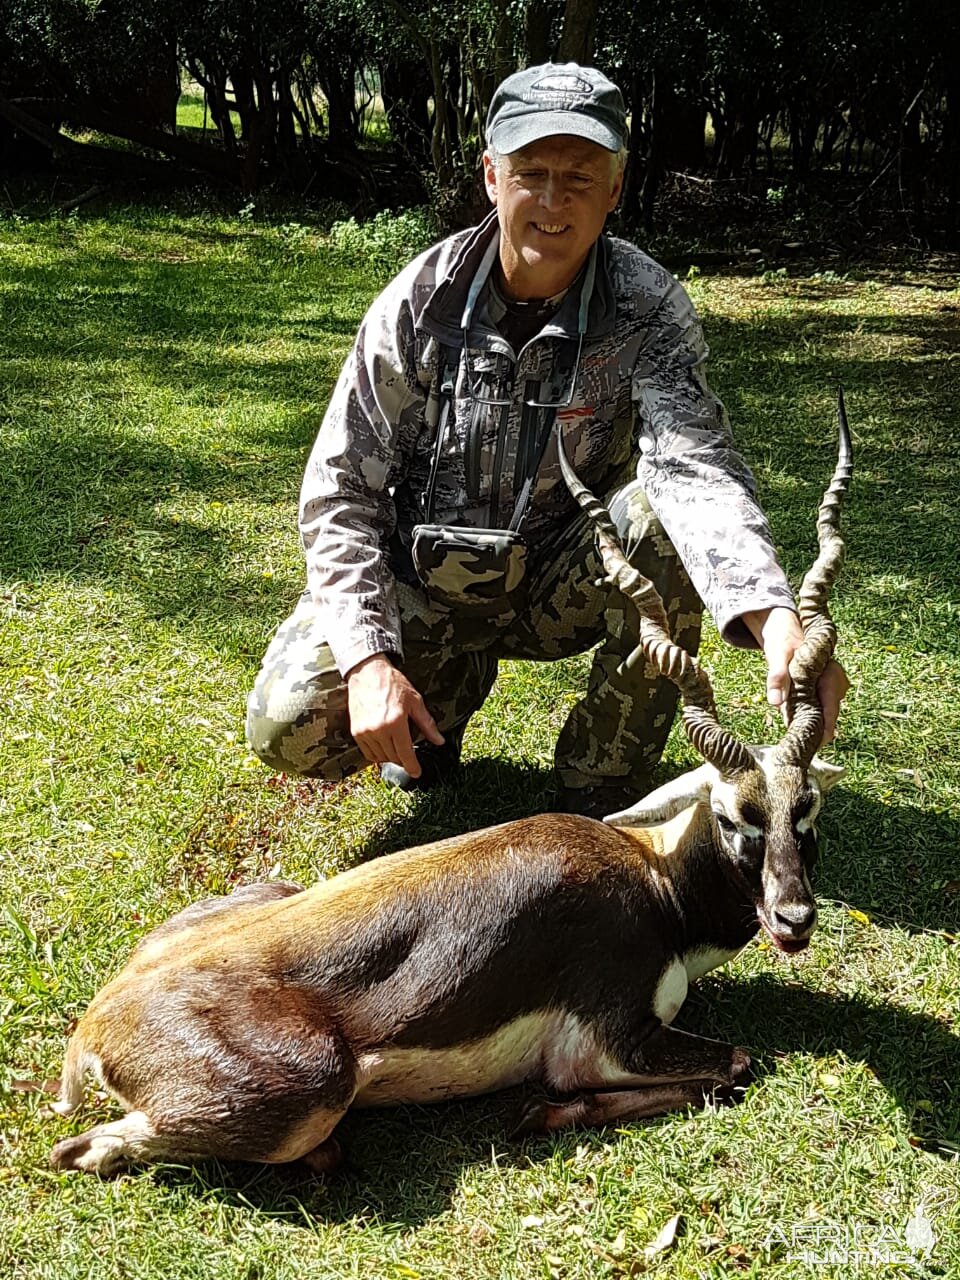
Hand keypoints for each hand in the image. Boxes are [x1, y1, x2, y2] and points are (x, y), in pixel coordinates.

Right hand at [345, 654, 443, 775]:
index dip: (412, 766)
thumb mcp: (415, 702)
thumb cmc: (393, 684)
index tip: (417, 773)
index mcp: (395, 722)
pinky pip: (367, 753)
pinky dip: (377, 754)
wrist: (367, 673)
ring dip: (390, 758)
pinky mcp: (356, 731)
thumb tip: (439, 740)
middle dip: (403, 760)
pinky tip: (384, 747)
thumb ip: (427, 724)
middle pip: (393, 757)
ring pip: (380, 757)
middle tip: (409, 757)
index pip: (405, 753)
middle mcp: (378, 729)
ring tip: (396, 750)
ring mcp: (365, 732)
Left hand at [741, 606, 849, 744]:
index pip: (832, 704)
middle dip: (818, 728)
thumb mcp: (777, 655)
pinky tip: (797, 722)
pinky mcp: (825, 689)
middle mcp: (836, 680)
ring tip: (801, 737)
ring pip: (824, 710)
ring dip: (813, 721)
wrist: (786, 631)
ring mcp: (832, 685)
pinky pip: (820, 705)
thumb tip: (775, 702)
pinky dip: (810, 714)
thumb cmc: (784, 642)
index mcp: (829, 671)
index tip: (821, 743)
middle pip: (830, 711)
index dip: (827, 725)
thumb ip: (777, 678)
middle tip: (807, 747)